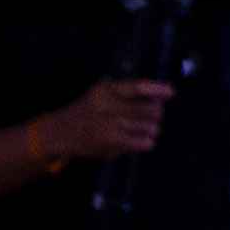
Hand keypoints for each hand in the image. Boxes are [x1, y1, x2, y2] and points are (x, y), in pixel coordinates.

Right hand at [39, 75, 172, 164]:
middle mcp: (107, 104)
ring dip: (152, 130)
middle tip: (153, 117)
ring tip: (144, 130)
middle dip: (157, 114)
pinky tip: (141, 141)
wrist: (59, 133)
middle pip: (149, 109)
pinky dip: (146, 142)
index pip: (137, 87)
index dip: (157, 89)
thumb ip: (127, 94)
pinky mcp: (109, 141)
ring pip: (149, 127)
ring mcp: (108, 123)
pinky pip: (142, 142)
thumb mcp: (102, 94)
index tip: (170, 93)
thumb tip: (159, 96)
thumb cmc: (87, 112)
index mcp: (107, 89)